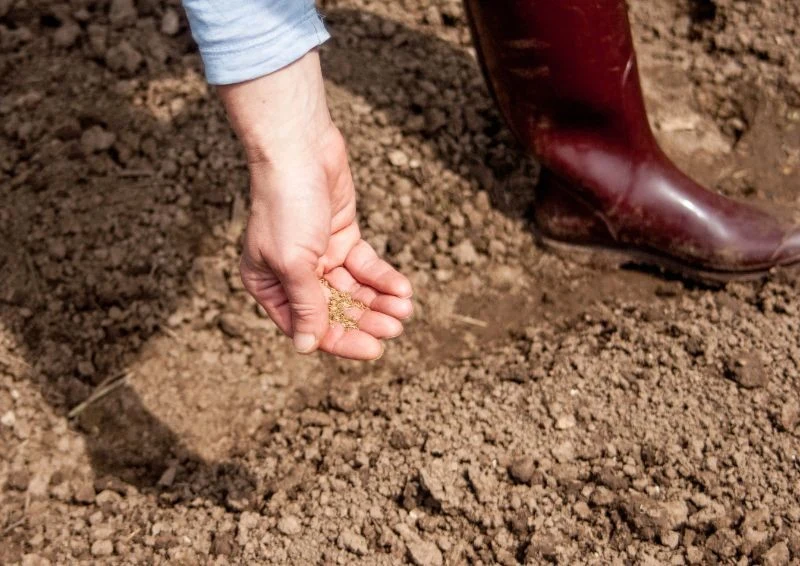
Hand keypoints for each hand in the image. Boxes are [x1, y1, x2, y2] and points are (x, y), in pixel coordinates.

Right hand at [218, 51, 412, 359]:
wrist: (300, 147)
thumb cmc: (286, 203)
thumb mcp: (294, 262)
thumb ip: (305, 305)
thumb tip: (306, 346)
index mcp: (269, 285)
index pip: (308, 326)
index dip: (342, 341)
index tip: (374, 349)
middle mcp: (293, 276)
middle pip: (335, 311)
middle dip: (367, 320)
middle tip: (396, 327)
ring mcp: (320, 257)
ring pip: (355, 291)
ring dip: (380, 302)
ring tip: (404, 309)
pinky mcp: (343, 237)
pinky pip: (366, 267)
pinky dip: (384, 278)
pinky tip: (403, 289)